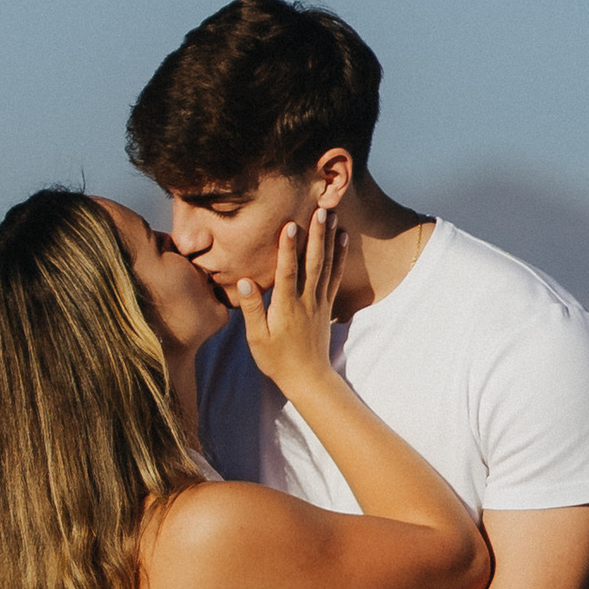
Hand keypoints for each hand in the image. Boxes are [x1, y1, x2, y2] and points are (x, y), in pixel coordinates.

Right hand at [230, 207, 344, 404]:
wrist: (308, 378)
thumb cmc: (277, 360)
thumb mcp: (257, 339)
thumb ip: (253, 309)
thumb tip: (245, 281)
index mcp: (286, 307)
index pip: (287, 272)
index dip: (288, 249)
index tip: (290, 225)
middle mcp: (306, 301)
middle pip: (312, 263)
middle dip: (316, 235)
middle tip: (319, 210)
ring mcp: (319, 302)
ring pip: (326, 266)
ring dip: (329, 239)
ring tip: (331, 215)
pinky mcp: (327, 305)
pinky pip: (335, 276)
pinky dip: (340, 256)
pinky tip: (343, 239)